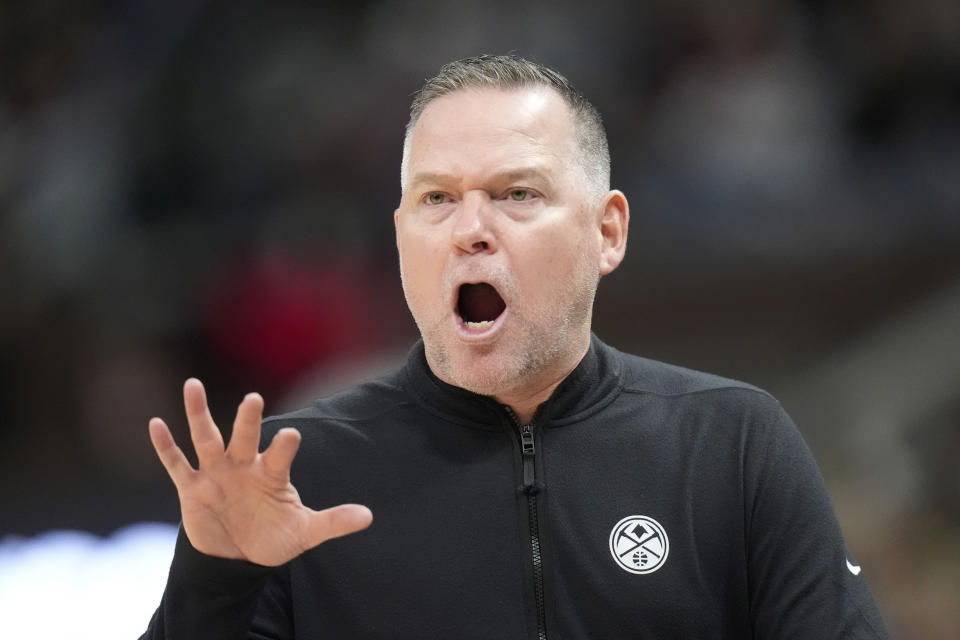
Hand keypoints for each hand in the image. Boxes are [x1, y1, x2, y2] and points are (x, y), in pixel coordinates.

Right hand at [148, 378, 371, 565]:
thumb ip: (332, 522)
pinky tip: (155, 423)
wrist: (237, 558)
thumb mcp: (303, 532)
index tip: (291, 435)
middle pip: (244, 438)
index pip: (280, 454)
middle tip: (254, 399)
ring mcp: (216, 474)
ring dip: (198, 413)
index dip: (285, 445)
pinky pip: (177, 463)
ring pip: (206, 438)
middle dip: (247, 420)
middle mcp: (243, 466)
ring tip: (192, 384)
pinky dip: (165, 446)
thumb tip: (369, 516)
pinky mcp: (192, 488)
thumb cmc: (272, 537)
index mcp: (271, 473)